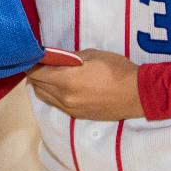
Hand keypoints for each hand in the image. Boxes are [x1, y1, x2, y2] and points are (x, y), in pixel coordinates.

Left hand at [26, 48, 143, 120]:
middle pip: (37, 86)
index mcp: (66, 81)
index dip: (31, 62)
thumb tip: (53, 56)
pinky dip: (53, 95)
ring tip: (50, 74)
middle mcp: (64, 98)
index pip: (35, 73)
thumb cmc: (117, 70)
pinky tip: (61, 86)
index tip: (33, 55)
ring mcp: (70, 109)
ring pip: (44, 97)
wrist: (138, 94)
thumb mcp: (92, 54)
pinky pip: (56, 104)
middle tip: (40, 62)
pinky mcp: (77, 115)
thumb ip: (68, 56)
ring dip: (42, 85)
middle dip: (35, 73)